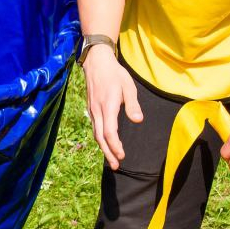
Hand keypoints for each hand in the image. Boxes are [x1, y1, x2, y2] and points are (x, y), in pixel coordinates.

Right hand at [83, 48, 142, 169]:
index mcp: (108, 106)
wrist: (96, 62)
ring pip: (96, 134)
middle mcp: (97, 111)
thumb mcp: (128, 86)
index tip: (122, 155)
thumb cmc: (115, 73)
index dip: (115, 146)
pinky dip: (101, 139)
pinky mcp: (91, 109)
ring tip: (112, 159)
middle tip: (116, 166)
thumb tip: (138, 120)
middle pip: (100, 137)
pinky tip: (106, 144)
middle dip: (108, 153)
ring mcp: (92, 111)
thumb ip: (132, 104)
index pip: (109, 132)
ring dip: (104, 148)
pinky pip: (95, 128)